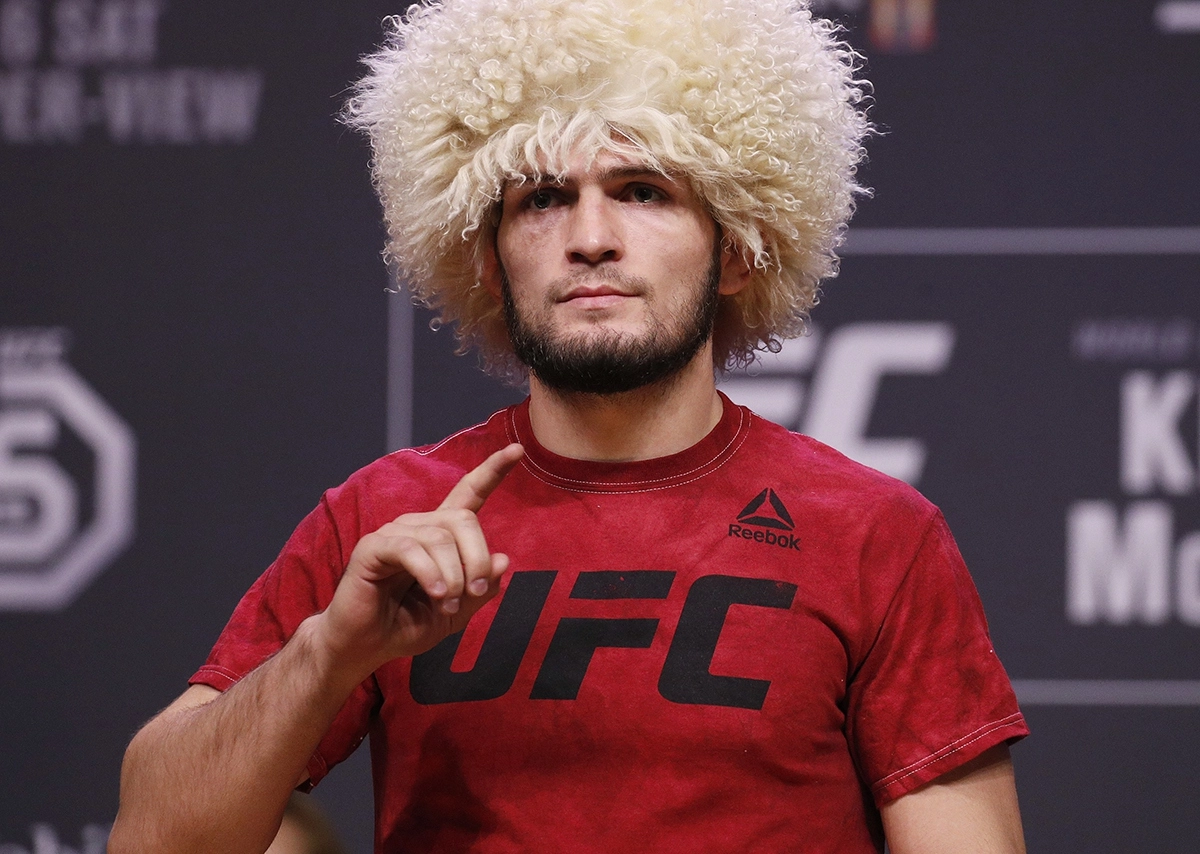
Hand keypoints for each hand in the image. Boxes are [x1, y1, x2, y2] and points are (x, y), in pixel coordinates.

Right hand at [312, 443, 524, 673]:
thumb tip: (503, 559)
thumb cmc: (407, 624)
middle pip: (463, 519)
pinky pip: (411, 550)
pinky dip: (430, 574)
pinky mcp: (373, 547)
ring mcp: (395, 533)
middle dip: (477, 558)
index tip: (517, 450)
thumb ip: (482, 588)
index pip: (468, 493)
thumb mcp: (458, 611)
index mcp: (441, 535)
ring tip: (450, 602)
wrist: (366, 646)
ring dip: (454, 575)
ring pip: (440, 538)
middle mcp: (419, 526)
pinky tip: (437, 594)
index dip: (493, 471)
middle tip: (475, 593)